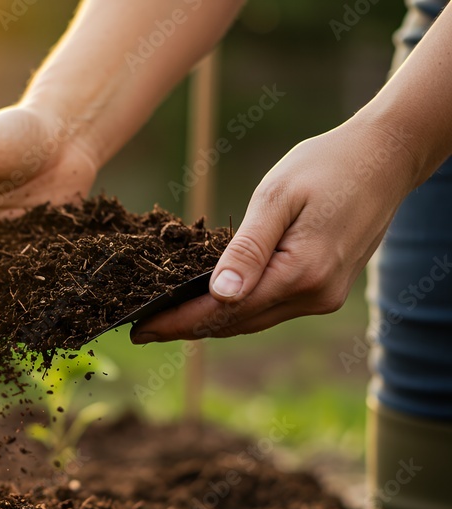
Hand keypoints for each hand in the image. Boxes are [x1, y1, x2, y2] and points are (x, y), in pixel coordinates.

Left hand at [131, 119, 420, 341]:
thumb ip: (247, 248)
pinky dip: (234, 310)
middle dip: (186, 328)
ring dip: (208, 323)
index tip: (140, 330)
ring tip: (164, 321)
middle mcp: (315, 296)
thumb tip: (218, 294)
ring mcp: (322, 298)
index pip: (224, 311)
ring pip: (251, 321)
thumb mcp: (277, 197)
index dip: (178, 322)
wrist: (387, 158)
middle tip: (140, 330)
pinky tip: (205, 304)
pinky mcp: (323, 291)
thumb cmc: (328, 165)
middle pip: (235, 324)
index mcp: (301, 273)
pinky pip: (268, 309)